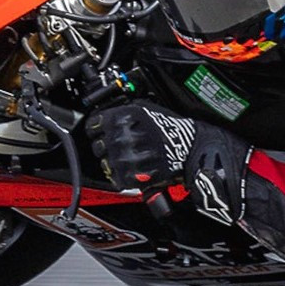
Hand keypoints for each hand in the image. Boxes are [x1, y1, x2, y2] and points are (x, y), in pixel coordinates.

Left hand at [86, 101, 249, 225]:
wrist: (192, 149)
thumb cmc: (172, 128)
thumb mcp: (146, 108)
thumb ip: (122, 112)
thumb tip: (106, 116)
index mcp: (123, 117)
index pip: (93, 125)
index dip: (98, 129)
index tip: (104, 132)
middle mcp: (121, 137)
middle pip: (97, 145)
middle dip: (106, 146)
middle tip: (120, 146)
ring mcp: (126, 158)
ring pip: (105, 163)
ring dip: (114, 162)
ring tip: (130, 158)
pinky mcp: (132, 177)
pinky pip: (117, 177)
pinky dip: (123, 175)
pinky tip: (134, 168)